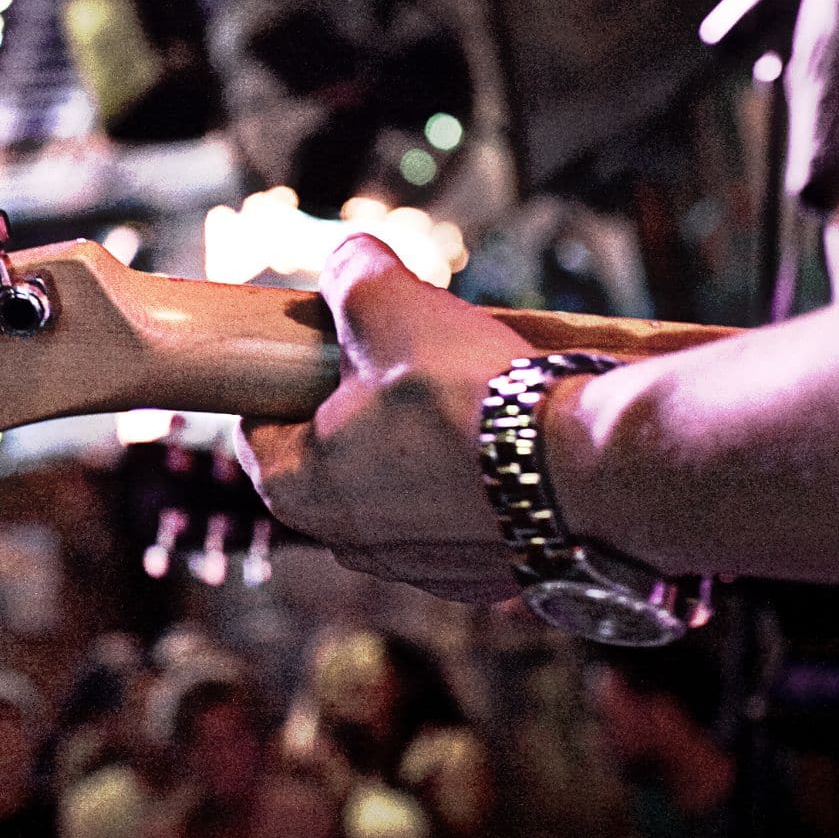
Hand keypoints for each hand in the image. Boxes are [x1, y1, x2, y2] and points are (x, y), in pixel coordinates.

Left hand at [236, 234, 528, 603]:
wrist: (580, 470)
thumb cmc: (466, 393)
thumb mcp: (390, 303)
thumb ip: (353, 275)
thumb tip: (350, 258)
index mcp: (297, 489)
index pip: (258, 432)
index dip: (282, 384)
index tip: (316, 355)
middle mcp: (348, 544)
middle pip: (332, 464)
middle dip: (358, 414)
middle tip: (399, 365)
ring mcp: (416, 569)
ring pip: (398, 496)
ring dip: (418, 454)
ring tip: (462, 402)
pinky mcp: (479, 579)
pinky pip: (459, 523)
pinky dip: (473, 488)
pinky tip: (504, 449)